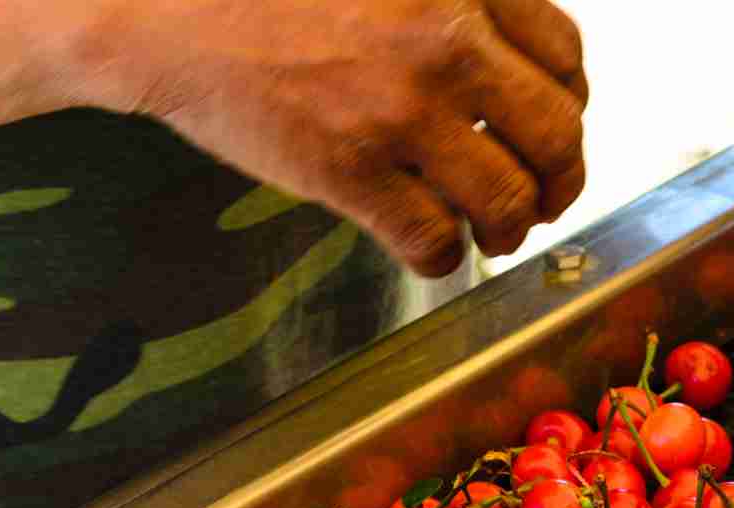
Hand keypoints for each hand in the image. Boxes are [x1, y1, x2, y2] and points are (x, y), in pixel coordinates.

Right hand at [69, 0, 587, 274]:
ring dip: (512, 226)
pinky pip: (433, 238)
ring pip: (507, 196)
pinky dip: (445, 256)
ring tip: (498, 232)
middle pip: (555, 133)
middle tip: (546, 193)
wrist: (161, 8)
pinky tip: (436, 250)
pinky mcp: (349, 170)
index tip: (559, 124)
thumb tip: (516, 67)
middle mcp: (446, 43)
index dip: (572, 104)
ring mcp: (400, 110)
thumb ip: (457, 4)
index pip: (565, 57)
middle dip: (560, 176)